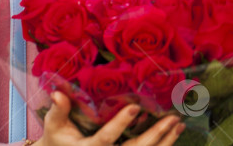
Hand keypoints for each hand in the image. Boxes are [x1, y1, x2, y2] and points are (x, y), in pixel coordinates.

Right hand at [36, 91, 184, 145]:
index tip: (135, 107)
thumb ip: (58, 110)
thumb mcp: (54, 126)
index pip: (106, 138)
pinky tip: (174, 135)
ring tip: (178, 124)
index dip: (120, 123)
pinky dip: (161, 145)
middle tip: (172, 118)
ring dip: (165, 141)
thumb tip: (58, 92)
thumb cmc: (58, 140)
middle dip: (156, 134)